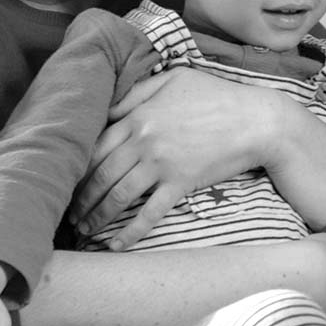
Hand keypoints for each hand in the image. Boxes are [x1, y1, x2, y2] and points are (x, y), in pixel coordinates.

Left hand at [82, 67, 289, 245]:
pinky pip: (149, 214)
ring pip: (118, 196)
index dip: (78, 168)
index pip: (95, 146)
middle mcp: (143, 142)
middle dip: (82, 198)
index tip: (70, 182)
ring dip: (98, 217)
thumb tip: (110, 107)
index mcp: (138, 116)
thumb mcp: (174, 80)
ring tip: (86, 230)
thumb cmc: (218, 96)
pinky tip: (116, 245)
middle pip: (101, 175)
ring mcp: (161, 165)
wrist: (256, 120)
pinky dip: (130, 232)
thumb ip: (138, 91)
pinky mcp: (180, 184)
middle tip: (71, 214)